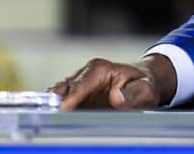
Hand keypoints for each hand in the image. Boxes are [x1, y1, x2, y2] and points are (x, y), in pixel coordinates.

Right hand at [49, 55, 175, 110]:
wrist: (139, 85)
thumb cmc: (142, 86)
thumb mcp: (145, 90)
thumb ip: (133, 94)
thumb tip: (116, 96)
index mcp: (100, 69)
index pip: (81, 83)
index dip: (73, 96)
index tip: (64, 108)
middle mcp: (83, 75)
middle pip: (63, 90)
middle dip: (56, 103)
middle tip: (51, 119)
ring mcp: (75, 86)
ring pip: (56, 97)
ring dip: (51, 109)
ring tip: (48, 122)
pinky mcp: (71, 98)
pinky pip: (57, 105)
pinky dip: (54, 113)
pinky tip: (53, 123)